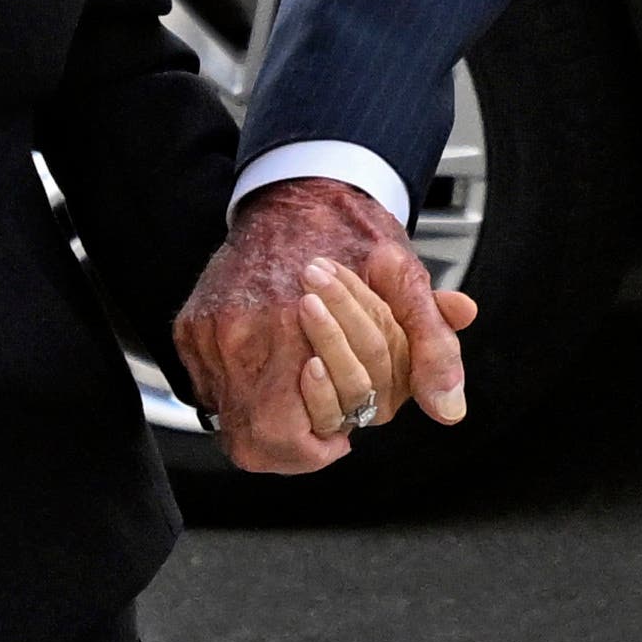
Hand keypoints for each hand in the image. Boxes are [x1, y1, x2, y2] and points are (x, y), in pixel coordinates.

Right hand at [175, 179, 471, 474]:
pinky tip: (273, 367)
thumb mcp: (408, 285)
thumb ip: (432, 349)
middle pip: (252, 438)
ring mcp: (211, 332)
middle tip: (318, 431)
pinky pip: (210, 385)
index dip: (315, 450)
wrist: (301, 190)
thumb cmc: (354, 235)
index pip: (286, 435)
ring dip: (265, 419)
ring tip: (298, 398)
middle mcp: (243, 333)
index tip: (336, 438)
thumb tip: (450, 410)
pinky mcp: (191, 327)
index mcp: (295, 327)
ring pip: (229, 417)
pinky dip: (241, 389)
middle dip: (290, 444)